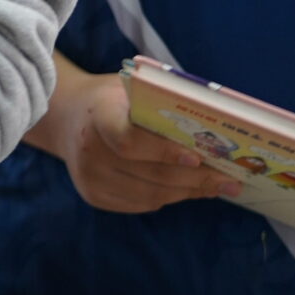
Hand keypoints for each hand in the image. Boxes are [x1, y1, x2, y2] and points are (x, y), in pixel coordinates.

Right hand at [44, 75, 240, 213]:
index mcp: (99, 115)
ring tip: (214, 188)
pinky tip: (185, 189)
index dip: (165, 152)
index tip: (197, 157)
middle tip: (228, 181)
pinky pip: (140, 204)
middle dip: (195, 179)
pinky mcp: (93, 196)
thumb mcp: (131, 91)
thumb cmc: (112, 100)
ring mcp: (89, 178)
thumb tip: (212, 135)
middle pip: (150, 175)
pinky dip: (167, 197)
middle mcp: (90, 151)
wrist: (67, 117)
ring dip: (186, 192)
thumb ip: (162, 108)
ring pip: (150, 195)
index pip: (130, 141)